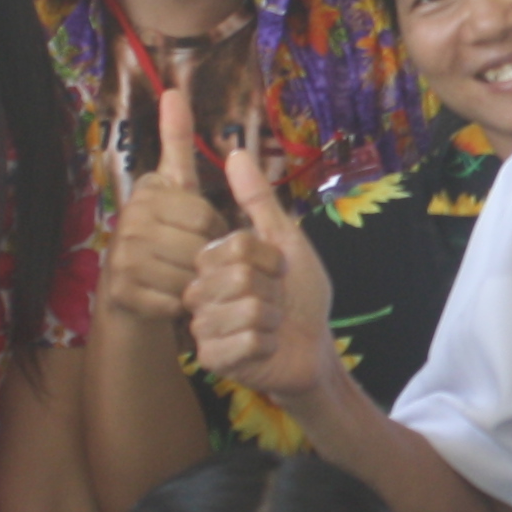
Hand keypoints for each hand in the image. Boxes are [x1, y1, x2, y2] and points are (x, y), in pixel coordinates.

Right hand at [101, 86, 229, 324]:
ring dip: (198, 284)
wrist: (131, 291)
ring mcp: (121, 257)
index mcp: (147, 193)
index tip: (204, 234)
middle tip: (197, 261)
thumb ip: (177, 141)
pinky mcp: (122, 292)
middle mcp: (128, 222)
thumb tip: (174, 90)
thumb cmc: (166, 234)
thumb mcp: (176, 187)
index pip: (205, 216)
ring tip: (186, 279)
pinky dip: (182, 305)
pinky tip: (173, 299)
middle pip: (199, 247)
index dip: (215, 231)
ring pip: (189, 276)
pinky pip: (174, 301)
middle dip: (209, 260)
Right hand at [183, 141, 337, 401]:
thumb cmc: (299, 295)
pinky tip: (265, 348)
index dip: (269, 259)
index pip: (235, 245)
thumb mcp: (285, 242)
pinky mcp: (211, 359)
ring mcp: (202, 327)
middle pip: (239, 276)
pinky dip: (269, 344)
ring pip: (245, 309)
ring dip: (272, 319)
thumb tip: (236, 152)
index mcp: (211, 262)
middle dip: (272, 290)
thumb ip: (258, 201)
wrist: (312, 347)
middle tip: (274, 301)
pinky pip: (247, 342)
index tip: (276, 270)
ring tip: (269, 325)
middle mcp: (199, 292)